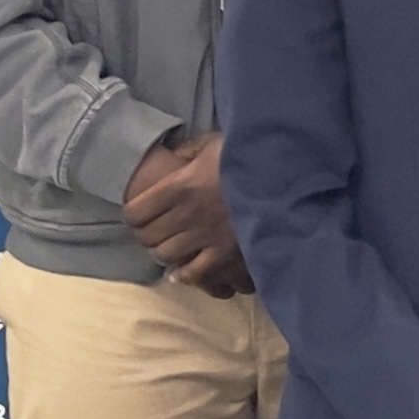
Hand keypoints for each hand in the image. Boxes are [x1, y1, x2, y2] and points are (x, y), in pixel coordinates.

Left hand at [123, 132, 250, 295]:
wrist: (284, 180)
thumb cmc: (248, 159)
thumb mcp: (215, 144)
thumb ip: (191, 151)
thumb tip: (175, 157)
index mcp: (179, 186)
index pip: (135, 212)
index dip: (133, 215)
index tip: (139, 214)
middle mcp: (186, 214)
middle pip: (147, 236)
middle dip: (146, 235)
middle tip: (154, 232)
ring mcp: (205, 237)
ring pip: (165, 255)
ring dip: (164, 252)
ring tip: (170, 247)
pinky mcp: (225, 254)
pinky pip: (194, 273)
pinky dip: (185, 274)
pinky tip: (183, 272)